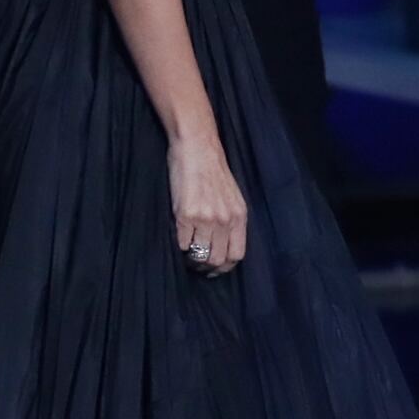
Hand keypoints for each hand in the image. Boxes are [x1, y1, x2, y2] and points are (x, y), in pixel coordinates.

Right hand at [169, 133, 248, 277]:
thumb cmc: (213, 173)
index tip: (214, 268)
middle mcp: (225, 221)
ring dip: (191, 257)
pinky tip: (179, 236)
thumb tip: (223, 244)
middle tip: (196, 263)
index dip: (224, 267)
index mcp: (239, 217)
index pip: (236, 255)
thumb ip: (230, 220)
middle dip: (206, 267)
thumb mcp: (232, 198)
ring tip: (187, 250)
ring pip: (199, 255)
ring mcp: (205, 219)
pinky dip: (179, 244)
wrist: (198, 150)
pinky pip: (182, 243)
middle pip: (217, 259)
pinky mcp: (185, 215)